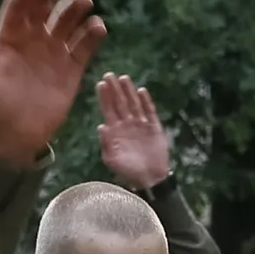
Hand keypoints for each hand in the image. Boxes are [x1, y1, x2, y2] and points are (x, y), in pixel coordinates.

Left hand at [0, 0, 108, 167]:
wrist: (12, 136)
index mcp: (9, 34)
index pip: (21, 2)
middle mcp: (33, 37)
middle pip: (46, 4)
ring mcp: (54, 51)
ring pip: (68, 21)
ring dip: (76, 7)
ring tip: (85, 1)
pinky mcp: (71, 69)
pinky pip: (84, 47)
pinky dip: (92, 35)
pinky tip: (98, 27)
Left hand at [94, 73, 171, 188]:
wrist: (150, 178)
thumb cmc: (128, 172)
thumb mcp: (112, 160)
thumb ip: (106, 144)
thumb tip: (100, 126)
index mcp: (115, 131)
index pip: (108, 110)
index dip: (104, 97)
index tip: (100, 84)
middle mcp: (126, 124)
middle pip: (119, 103)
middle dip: (114, 89)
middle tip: (109, 75)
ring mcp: (140, 125)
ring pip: (133, 104)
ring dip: (128, 91)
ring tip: (124, 78)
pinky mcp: (153, 127)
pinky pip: (149, 112)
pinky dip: (145, 102)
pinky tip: (141, 91)